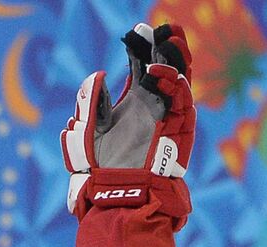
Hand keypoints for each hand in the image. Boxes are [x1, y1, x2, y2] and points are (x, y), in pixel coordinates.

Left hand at [61, 23, 194, 219]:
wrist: (114, 197)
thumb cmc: (100, 170)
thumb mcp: (85, 133)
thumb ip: (90, 103)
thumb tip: (100, 75)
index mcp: (133, 103)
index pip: (142, 67)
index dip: (140, 48)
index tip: (134, 32)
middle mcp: (152, 107)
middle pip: (164, 68)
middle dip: (163, 47)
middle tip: (161, 29)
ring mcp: (166, 119)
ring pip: (179, 81)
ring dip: (174, 60)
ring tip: (164, 43)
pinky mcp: (177, 133)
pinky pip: (181, 103)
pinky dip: (172, 86)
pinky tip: (156, 73)